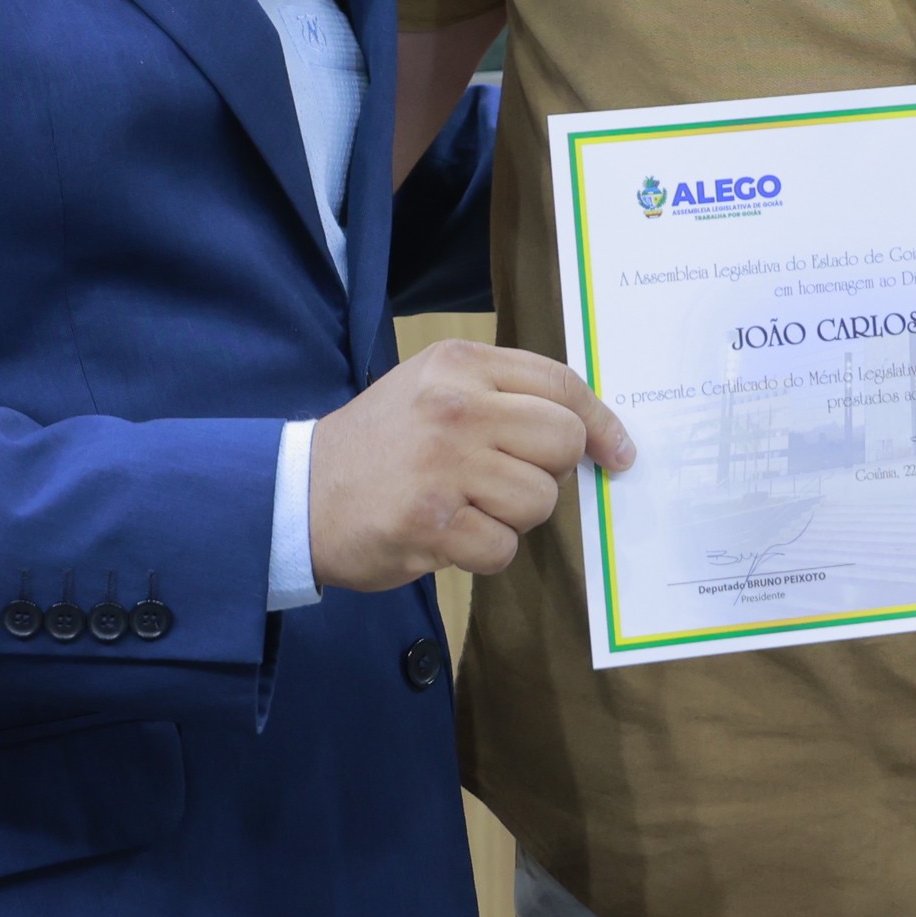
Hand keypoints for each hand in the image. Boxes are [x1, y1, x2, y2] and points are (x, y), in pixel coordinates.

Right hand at [304, 337, 634, 589]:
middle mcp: (456, 407)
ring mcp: (445, 466)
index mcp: (460, 365)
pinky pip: (504, 547)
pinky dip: (484, 552)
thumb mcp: (433, 388)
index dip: (599, 422)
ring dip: (513, 517)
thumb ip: (503, 396)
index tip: (616, 451)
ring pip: (540, 500)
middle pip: (562, 442)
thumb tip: (589, 429)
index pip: (561, 384)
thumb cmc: (380, 444)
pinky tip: (448, 535)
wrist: (299, 494)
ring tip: (467, 506)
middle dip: (549, 473)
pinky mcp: (433, 524)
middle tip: (506, 481)